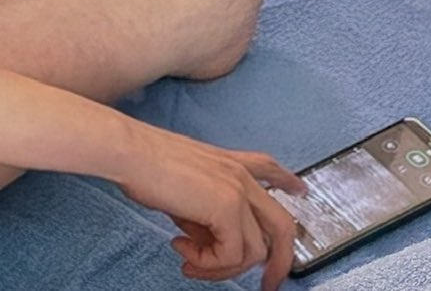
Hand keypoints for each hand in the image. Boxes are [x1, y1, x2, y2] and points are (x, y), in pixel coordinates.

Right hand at [121, 125, 303, 289]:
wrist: (130, 153)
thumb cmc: (145, 166)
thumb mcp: (184, 191)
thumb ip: (205, 216)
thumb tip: (207, 245)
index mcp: (230, 164)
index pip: (270, 169)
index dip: (288, 183)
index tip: (299, 191)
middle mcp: (241, 176)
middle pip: (283, 226)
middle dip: (280, 264)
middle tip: (266, 286)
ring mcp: (239, 191)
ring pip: (254, 252)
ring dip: (220, 268)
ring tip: (189, 262)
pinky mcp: (228, 208)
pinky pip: (232, 255)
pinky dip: (208, 263)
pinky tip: (183, 251)